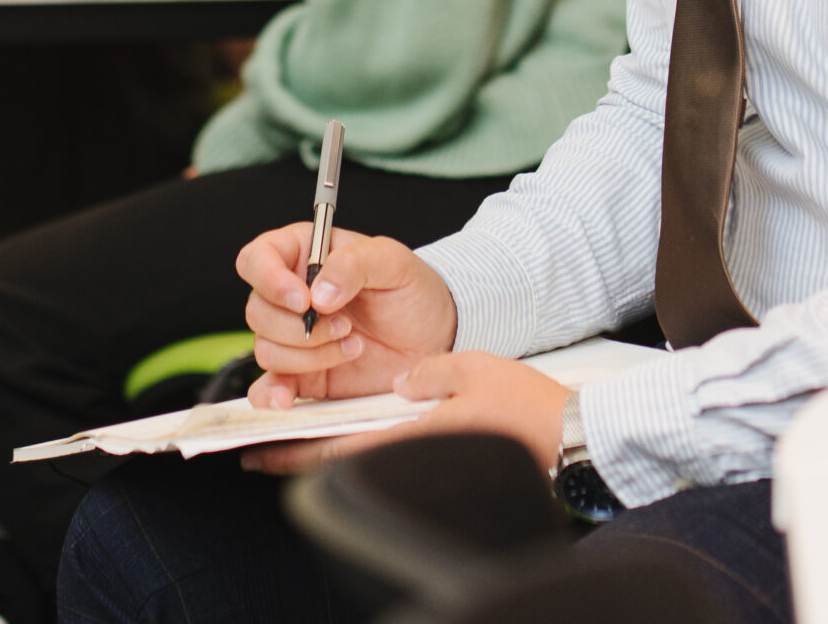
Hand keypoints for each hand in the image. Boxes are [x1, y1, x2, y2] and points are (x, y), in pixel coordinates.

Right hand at [234, 224, 456, 408]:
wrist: (434, 338)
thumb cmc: (412, 290)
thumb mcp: (392, 261)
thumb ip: (353, 264)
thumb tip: (318, 293)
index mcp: (303, 256)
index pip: (257, 259)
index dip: (269, 279)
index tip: (303, 299)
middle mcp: (291, 296)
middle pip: (258, 310)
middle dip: (301, 325)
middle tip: (346, 325)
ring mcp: (294, 338)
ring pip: (266, 348)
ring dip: (309, 354)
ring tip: (353, 346)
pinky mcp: (302, 376)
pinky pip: (268, 387)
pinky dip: (271, 394)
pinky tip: (288, 399)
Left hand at [240, 353, 571, 477]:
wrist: (566, 434)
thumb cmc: (525, 406)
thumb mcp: (471, 371)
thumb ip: (428, 375)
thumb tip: (401, 381)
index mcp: (415, 438)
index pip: (339, 451)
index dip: (294, 454)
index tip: (260, 452)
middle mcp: (415, 453)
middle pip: (341, 457)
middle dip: (300, 451)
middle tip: (264, 440)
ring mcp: (425, 454)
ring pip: (362, 450)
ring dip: (328, 441)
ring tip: (300, 425)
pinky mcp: (438, 449)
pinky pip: (387, 444)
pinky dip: (359, 435)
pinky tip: (352, 420)